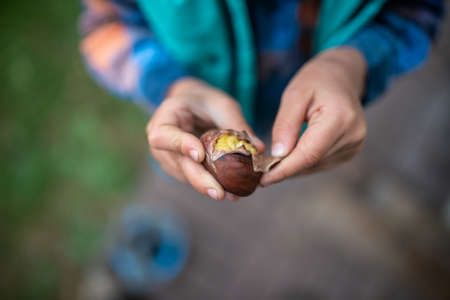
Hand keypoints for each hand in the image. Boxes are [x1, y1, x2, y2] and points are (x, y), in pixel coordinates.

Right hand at [146, 78, 263, 199]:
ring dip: (210, 186)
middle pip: (178, 164)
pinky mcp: (181, 171)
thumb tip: (259, 149)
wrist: (193, 108)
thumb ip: (236, 124)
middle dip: (200, 179)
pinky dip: (214, 184)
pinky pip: (196, 179)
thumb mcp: (221, 104)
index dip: (180, 145)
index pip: (164, 135)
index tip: (200, 155)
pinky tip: (232, 192)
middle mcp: (161, 143)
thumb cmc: (206, 102)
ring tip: (233, 195)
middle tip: (219, 193)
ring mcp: (169, 160)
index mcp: (165, 118)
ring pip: (188, 177)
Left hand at [261, 47, 367, 185]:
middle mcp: (353, 135)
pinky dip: (303, 162)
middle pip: (311, 162)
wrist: (341, 76)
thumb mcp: (294, 94)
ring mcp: (354, 144)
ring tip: (271, 161)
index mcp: (340, 118)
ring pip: (315, 165)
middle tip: (259, 170)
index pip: (308, 154)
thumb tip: (278, 156)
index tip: (262, 179)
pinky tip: (290, 154)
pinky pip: (321, 162)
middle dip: (284, 168)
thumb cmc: (315, 81)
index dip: (284, 169)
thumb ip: (285, 125)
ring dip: (293, 166)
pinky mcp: (351, 150)